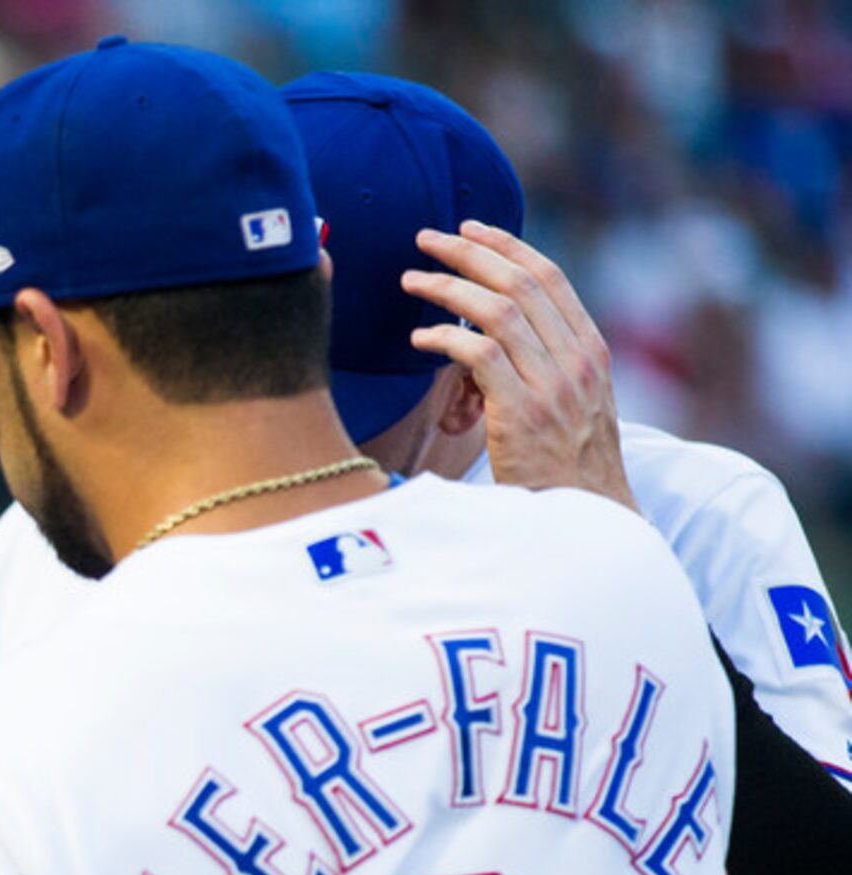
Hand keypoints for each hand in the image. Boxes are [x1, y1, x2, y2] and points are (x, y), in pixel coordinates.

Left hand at [401, 219, 636, 509]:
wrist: (590, 518)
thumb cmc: (568, 469)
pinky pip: (479, 355)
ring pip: (498, 310)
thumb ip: (546, 367)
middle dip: (470, 252)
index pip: (551, 278)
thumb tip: (495, 337)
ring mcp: (553, 385)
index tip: (472, 228)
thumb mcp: (572, 406)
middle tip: (427, 237)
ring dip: (447, 287)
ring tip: (411, 279)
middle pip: (521, 282)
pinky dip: (445, 337)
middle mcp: (577, 359)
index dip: (508, 246)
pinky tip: (419, 338)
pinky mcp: (522, 413)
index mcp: (591, 350)